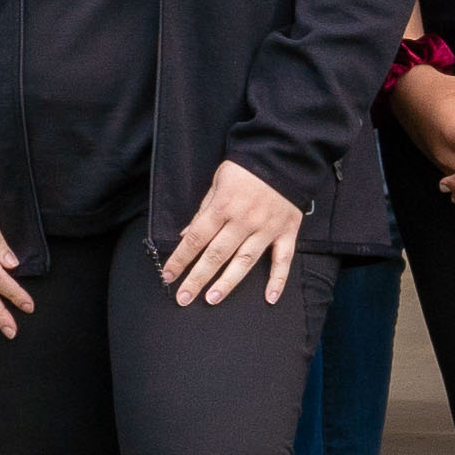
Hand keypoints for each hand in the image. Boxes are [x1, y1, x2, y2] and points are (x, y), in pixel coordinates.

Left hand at [163, 161, 312, 307]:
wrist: (283, 155)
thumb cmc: (246, 168)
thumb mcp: (218, 181)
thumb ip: (203, 210)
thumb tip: (185, 235)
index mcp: (223, 206)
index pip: (196, 238)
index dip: (180, 259)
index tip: (168, 275)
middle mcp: (244, 220)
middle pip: (216, 254)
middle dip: (197, 278)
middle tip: (183, 298)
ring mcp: (266, 228)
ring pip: (245, 261)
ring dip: (228, 282)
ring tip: (212, 299)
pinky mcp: (287, 231)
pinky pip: (283, 259)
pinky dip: (278, 280)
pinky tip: (269, 298)